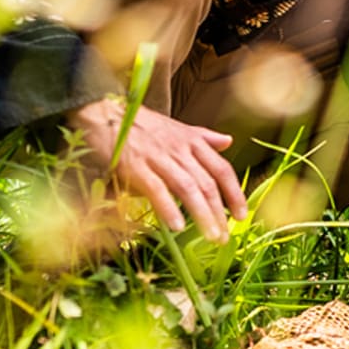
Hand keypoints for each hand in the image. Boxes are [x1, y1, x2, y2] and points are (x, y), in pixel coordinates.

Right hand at [65, 99, 246, 241]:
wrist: (106, 112)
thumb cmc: (142, 125)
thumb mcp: (177, 127)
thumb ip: (204, 138)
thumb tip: (229, 142)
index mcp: (192, 141)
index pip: (221, 169)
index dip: (234, 193)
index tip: (242, 214)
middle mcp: (180, 150)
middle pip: (207, 183)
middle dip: (220, 212)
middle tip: (225, 237)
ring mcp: (158, 158)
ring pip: (188, 188)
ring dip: (202, 214)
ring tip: (211, 236)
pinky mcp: (136, 166)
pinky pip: (157, 189)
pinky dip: (168, 208)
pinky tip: (177, 226)